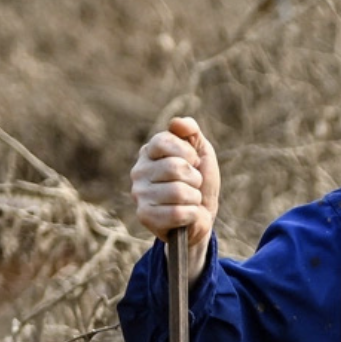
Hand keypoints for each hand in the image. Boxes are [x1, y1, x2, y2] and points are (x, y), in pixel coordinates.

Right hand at [130, 115, 219, 253]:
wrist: (202, 218)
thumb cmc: (199, 183)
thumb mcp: (201, 153)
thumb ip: (191, 132)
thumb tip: (178, 123)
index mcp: (149, 152)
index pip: (165, 141)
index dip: (188, 153)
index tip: (193, 163)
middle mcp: (138, 171)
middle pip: (175, 167)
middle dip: (194, 178)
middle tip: (193, 186)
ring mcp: (139, 194)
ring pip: (178, 191)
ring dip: (194, 198)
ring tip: (189, 201)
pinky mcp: (144, 216)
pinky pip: (177, 212)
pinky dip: (191, 214)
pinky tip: (186, 216)